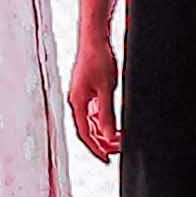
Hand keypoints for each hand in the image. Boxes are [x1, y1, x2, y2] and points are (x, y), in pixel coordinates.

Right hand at [68, 23, 120, 162]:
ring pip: (91, 121)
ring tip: (119, 138)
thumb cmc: (98, 59)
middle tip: (119, 149)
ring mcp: (82, 94)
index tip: (107, 159)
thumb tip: (107, 135)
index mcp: (78, 102)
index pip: (85, 133)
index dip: (96, 148)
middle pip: (88, 129)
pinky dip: (103, 120)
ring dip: (103, 131)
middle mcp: (77, 100)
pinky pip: (94, 111)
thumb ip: (106, 114)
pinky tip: (113, 123)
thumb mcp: (106, 89)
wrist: (95, 38)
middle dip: (102, 141)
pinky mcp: (87, 88)